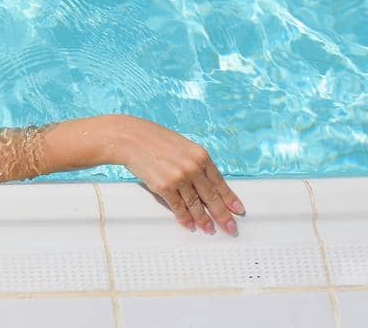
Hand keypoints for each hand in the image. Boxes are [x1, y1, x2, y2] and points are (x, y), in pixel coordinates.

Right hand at [109, 115, 244, 235]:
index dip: (230, 198)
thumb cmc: (153, 139)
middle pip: (212, 197)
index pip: (220, 182)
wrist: (130, 138)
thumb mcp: (182, 146)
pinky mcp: (165, 187)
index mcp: (200, 155)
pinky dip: (185, 218)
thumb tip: (205, 183)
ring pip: (196, 205)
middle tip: (231, 227)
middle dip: (223, 215)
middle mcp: (193, 167)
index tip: (238, 210)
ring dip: (204, 220)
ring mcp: (179, 178)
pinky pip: (178, 207)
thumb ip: (195, 162)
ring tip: (210, 229)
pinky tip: (190, 224)